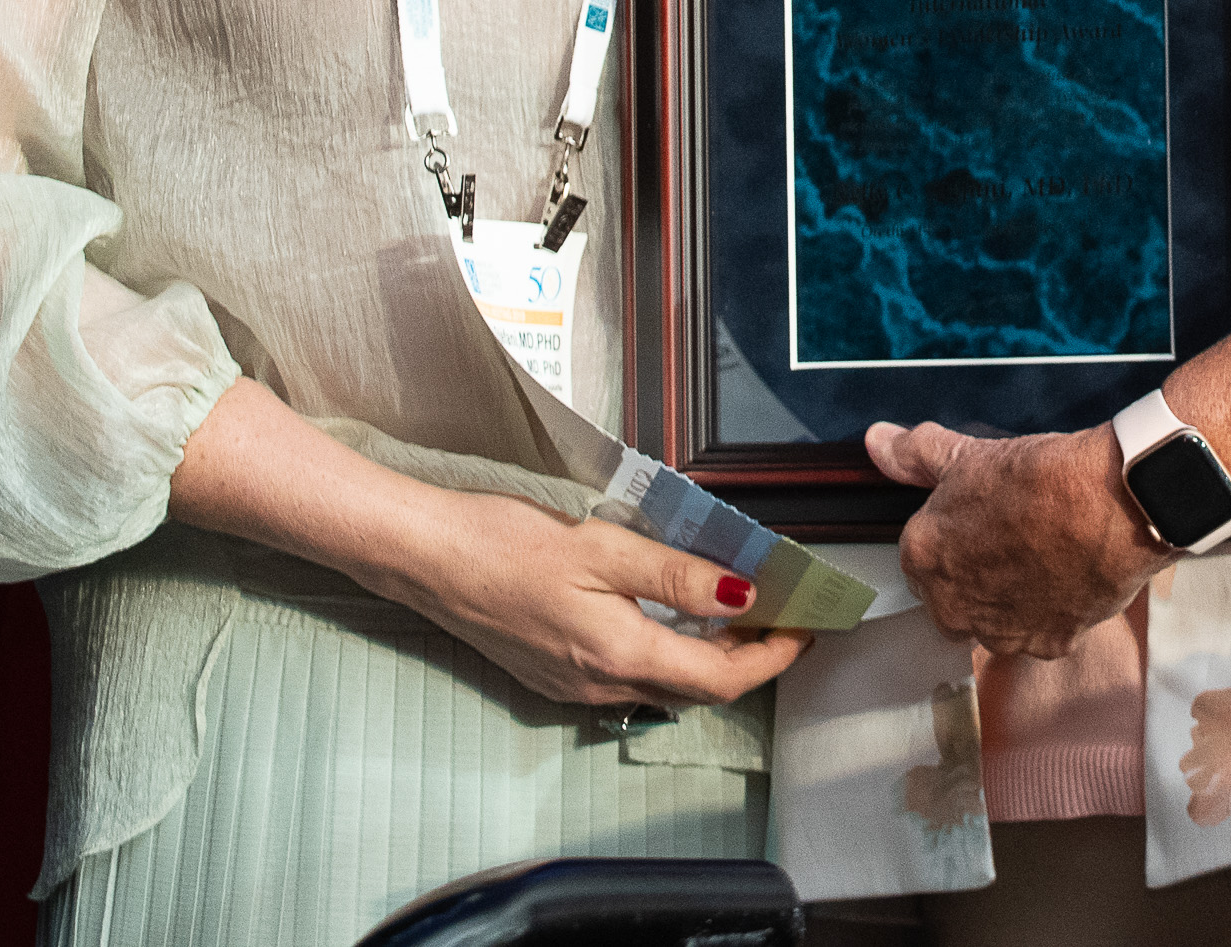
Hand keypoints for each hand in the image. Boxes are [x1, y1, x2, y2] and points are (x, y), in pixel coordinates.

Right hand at [373, 485, 806, 711]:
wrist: (424, 557)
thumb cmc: (505, 541)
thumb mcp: (603, 546)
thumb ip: (678, 576)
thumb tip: (744, 595)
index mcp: (618, 655)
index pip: (722, 678)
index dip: (773, 657)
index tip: (806, 627)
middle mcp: (599, 685)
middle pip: (697, 689)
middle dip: (749, 659)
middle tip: (783, 617)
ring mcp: (571, 686)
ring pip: (662, 686)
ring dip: (707, 659)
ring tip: (738, 613)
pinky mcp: (551, 674)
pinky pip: (627, 677)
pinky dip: (665, 655)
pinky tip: (669, 621)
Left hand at [867, 421, 1169, 660]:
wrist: (1111, 504)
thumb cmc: (1042, 480)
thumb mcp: (970, 455)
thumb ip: (915, 454)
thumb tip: (878, 442)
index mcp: (924, 558)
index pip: (921, 556)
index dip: (952, 535)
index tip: (979, 520)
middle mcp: (953, 606)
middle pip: (951, 597)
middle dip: (972, 575)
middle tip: (1010, 538)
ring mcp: (1000, 632)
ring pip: (992, 623)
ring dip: (1008, 600)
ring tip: (1041, 557)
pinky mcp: (1046, 644)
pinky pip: (1038, 635)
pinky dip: (1049, 613)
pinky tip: (1066, 577)